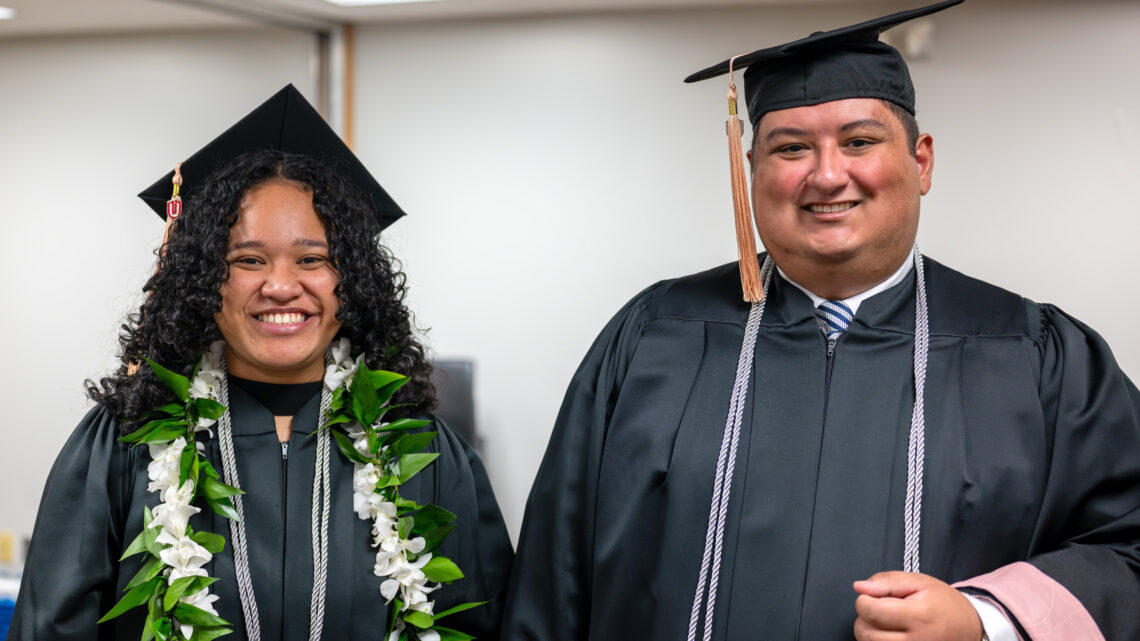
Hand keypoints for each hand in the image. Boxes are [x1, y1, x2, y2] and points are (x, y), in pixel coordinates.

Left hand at [852, 571, 983, 640]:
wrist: (970, 627)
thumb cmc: (944, 604)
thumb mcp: (920, 582)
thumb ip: (887, 582)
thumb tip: (859, 587)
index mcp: (919, 616)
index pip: (872, 611)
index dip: (864, 600)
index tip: (872, 597)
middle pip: (867, 633)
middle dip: (864, 618)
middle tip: (879, 610)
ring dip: (869, 633)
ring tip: (884, 623)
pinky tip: (888, 635)